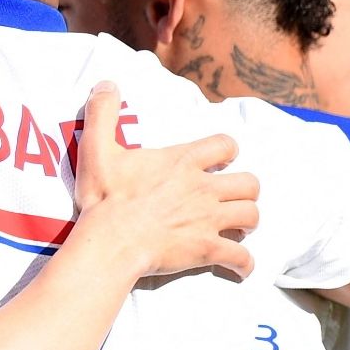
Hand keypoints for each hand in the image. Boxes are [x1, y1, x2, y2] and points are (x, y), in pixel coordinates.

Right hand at [69, 82, 257, 280]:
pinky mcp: (207, 249)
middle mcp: (203, 188)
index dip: (227, 151)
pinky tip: (240, 267)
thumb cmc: (106, 198)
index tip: (221, 159)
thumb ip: (103, 112)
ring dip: (247, 221)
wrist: (111, 241)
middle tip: (230, 197)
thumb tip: (106, 83)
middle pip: (249, 183)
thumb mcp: (97, 149)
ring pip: (251, 215)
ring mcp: (209, 220)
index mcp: (182, 162)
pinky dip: (244, 263)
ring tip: (236, 227)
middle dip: (244, 189)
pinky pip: (241, 257)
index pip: (225, 145)